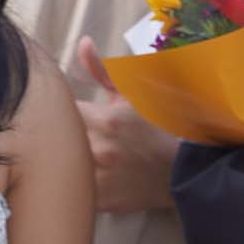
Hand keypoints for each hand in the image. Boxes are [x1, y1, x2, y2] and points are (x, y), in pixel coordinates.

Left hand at [76, 35, 175, 213]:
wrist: (185, 172)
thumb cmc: (158, 130)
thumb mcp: (133, 96)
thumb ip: (103, 71)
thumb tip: (83, 42)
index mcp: (105, 121)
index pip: (62, 112)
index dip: (61, 112)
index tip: (65, 113)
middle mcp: (98, 150)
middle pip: (59, 140)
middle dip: (62, 135)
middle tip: (69, 134)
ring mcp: (99, 179)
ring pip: (64, 166)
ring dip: (67, 160)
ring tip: (75, 155)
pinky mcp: (101, 201)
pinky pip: (75, 191)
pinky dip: (77, 184)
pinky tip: (86, 176)